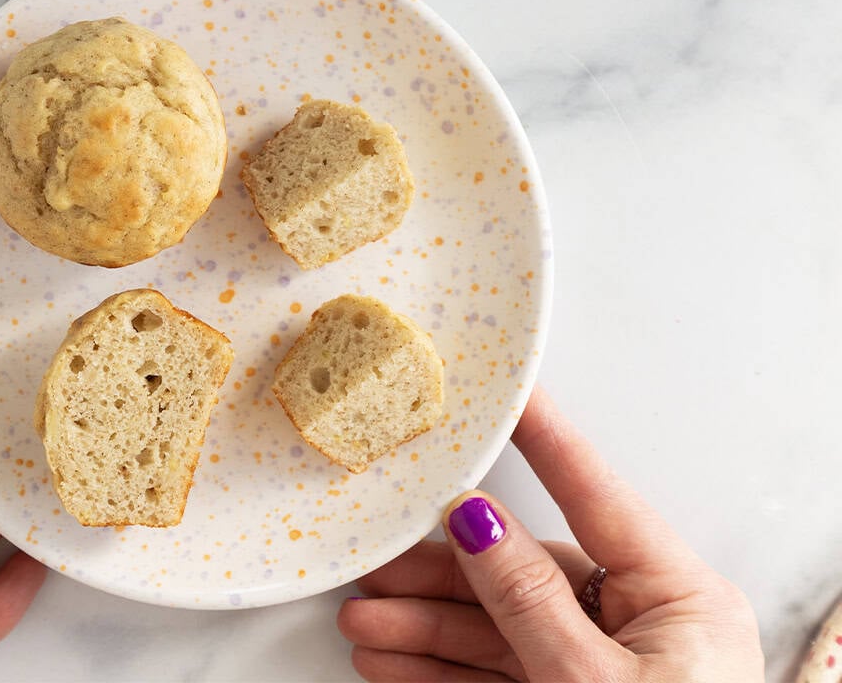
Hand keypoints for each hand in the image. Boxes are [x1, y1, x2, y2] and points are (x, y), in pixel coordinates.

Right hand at [338, 387, 762, 681]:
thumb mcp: (591, 682)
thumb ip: (528, 599)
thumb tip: (479, 521)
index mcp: (678, 596)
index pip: (595, 493)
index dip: (544, 438)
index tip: (502, 389)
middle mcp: (644, 623)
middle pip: (524, 573)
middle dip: (441, 575)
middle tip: (377, 564)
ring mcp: (606, 667)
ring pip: (501, 628)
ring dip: (427, 628)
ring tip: (363, 624)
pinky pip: (500, 673)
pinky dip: (444, 670)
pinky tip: (393, 662)